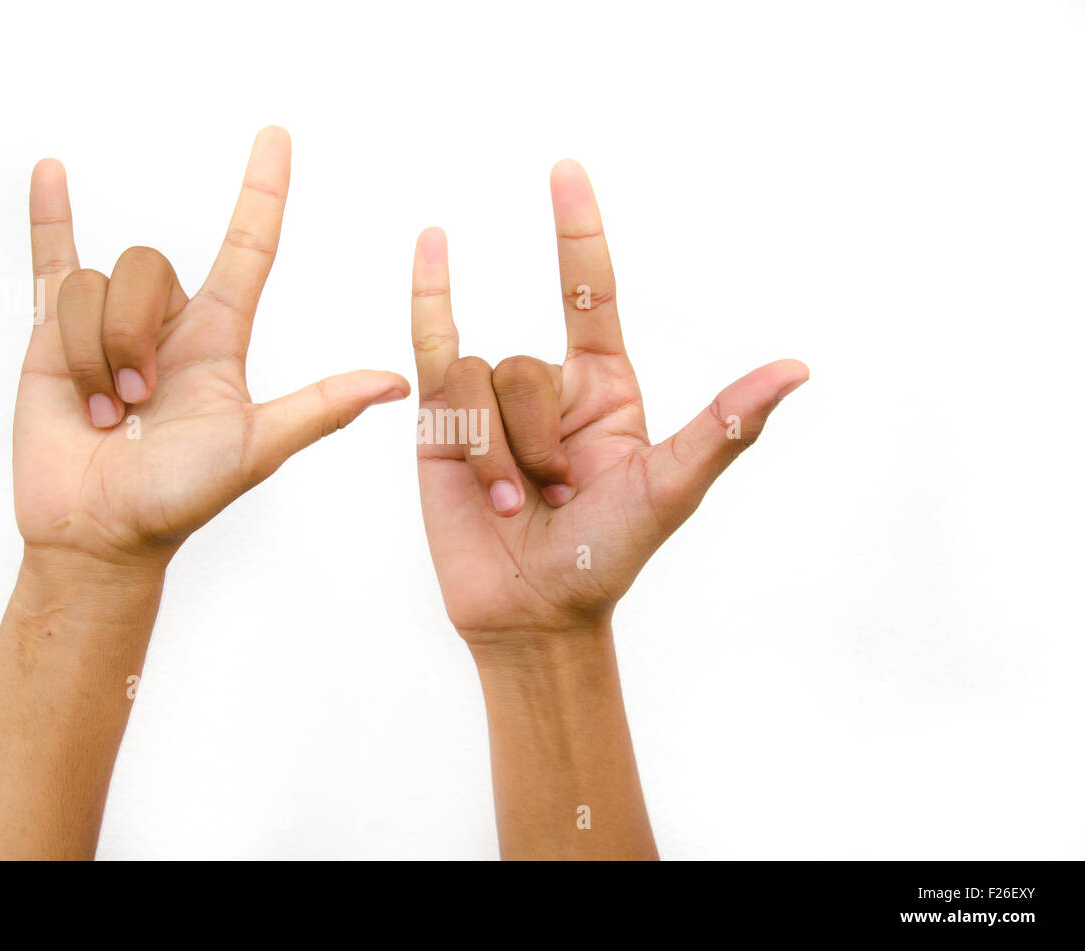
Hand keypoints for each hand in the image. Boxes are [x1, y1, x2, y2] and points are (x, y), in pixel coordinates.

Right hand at [17, 127, 408, 567]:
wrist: (101, 532)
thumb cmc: (179, 498)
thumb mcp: (256, 447)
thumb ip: (319, 408)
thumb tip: (396, 383)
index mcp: (219, 339)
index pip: (248, 248)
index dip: (262, 193)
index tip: (277, 137)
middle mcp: (169, 322)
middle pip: (152, 267)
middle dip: (134, 335)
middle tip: (134, 403)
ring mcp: (109, 324)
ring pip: (97, 284)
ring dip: (93, 351)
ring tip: (99, 409)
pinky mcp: (54, 334)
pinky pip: (54, 260)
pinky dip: (49, 217)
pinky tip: (52, 174)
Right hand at [410, 160, 806, 644]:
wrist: (532, 613)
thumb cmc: (606, 556)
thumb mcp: (670, 487)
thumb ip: (725, 425)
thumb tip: (796, 369)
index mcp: (605, 392)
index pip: (589, 292)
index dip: (576, 231)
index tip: (565, 172)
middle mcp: (549, 390)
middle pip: (529, 365)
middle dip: (536, 440)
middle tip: (549, 497)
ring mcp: (491, 405)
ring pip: (481, 377)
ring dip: (495, 454)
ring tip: (509, 503)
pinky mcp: (438, 424)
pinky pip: (434, 352)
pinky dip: (432, 301)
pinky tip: (433, 245)